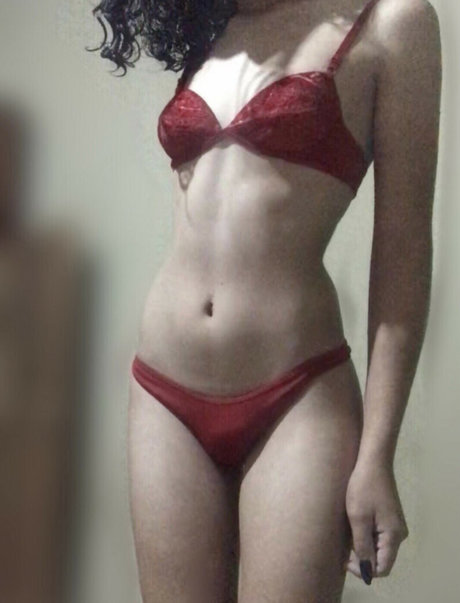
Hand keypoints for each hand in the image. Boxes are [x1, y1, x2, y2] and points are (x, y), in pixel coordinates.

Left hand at [345, 460, 408, 581]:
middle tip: (342, 550)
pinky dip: (365, 537)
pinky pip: (378, 536)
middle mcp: (398, 534)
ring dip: (362, 547)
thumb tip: (367, 570)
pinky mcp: (389, 518)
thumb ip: (362, 545)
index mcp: (393, 536)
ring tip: (345, 538)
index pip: (382, 568)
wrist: (373, 461)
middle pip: (381, 559)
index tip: (345, 560)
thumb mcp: (358, 518)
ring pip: (378, 548)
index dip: (364, 569)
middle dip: (361, 559)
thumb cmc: (363, 487)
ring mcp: (394, 525)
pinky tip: (352, 528)